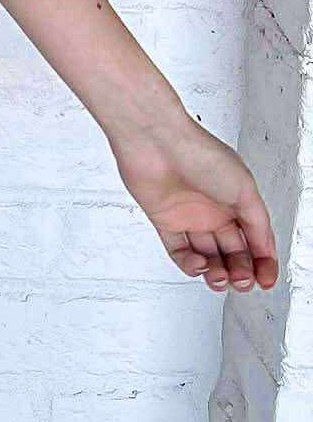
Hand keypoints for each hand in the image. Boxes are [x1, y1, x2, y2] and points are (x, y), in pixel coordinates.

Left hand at [108, 108, 277, 292]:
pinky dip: (190, 264)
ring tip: (221, 277)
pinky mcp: (164, 220)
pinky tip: (199, 264)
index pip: (255, 239)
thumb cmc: (199, 153)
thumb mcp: (244, 189)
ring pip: (207, 256)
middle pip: (232, 251)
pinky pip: (179, 251)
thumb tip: (265, 249)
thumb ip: (258, 223)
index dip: (263, 262)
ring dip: (216, 273)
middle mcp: (213, 208)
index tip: (266, 280)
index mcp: (235, 199)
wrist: (156, 141)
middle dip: (240, 271)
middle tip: (243, 280)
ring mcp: (188, 215)